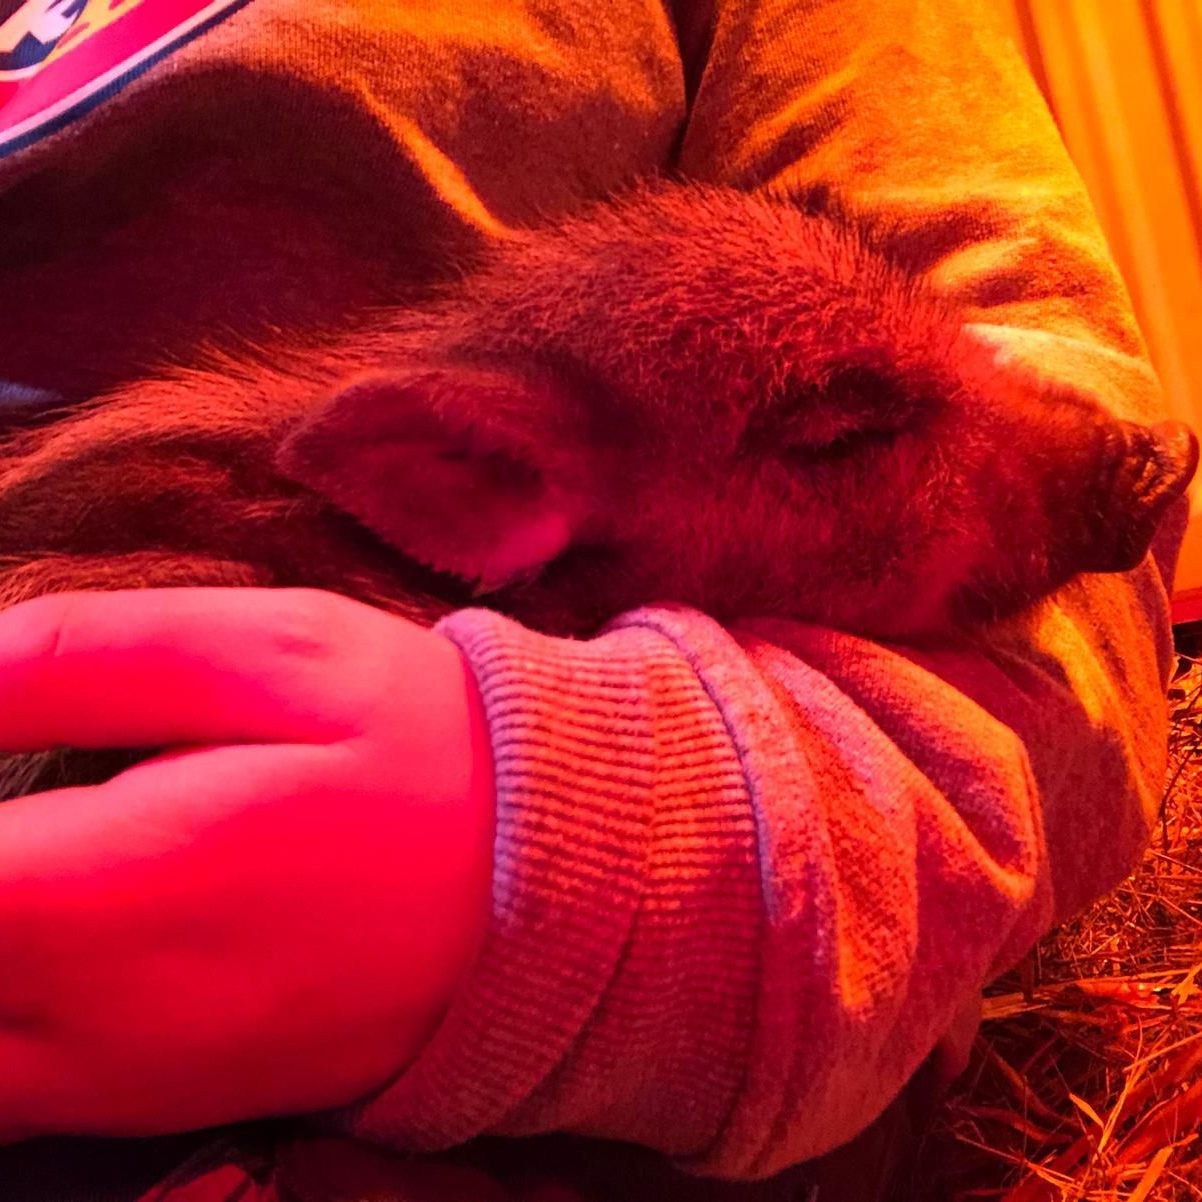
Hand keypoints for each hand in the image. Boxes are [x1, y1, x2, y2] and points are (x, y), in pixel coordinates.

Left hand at [0, 587, 494, 1141]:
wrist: (546, 888)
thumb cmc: (417, 749)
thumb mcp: (276, 654)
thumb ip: (90, 657)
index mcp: (115, 883)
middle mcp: (98, 1016)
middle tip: (29, 814)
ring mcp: (129, 1080)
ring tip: (40, 865)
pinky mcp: (166, 1104)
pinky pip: (12, 1094)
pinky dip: (5, 1016)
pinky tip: (49, 941)